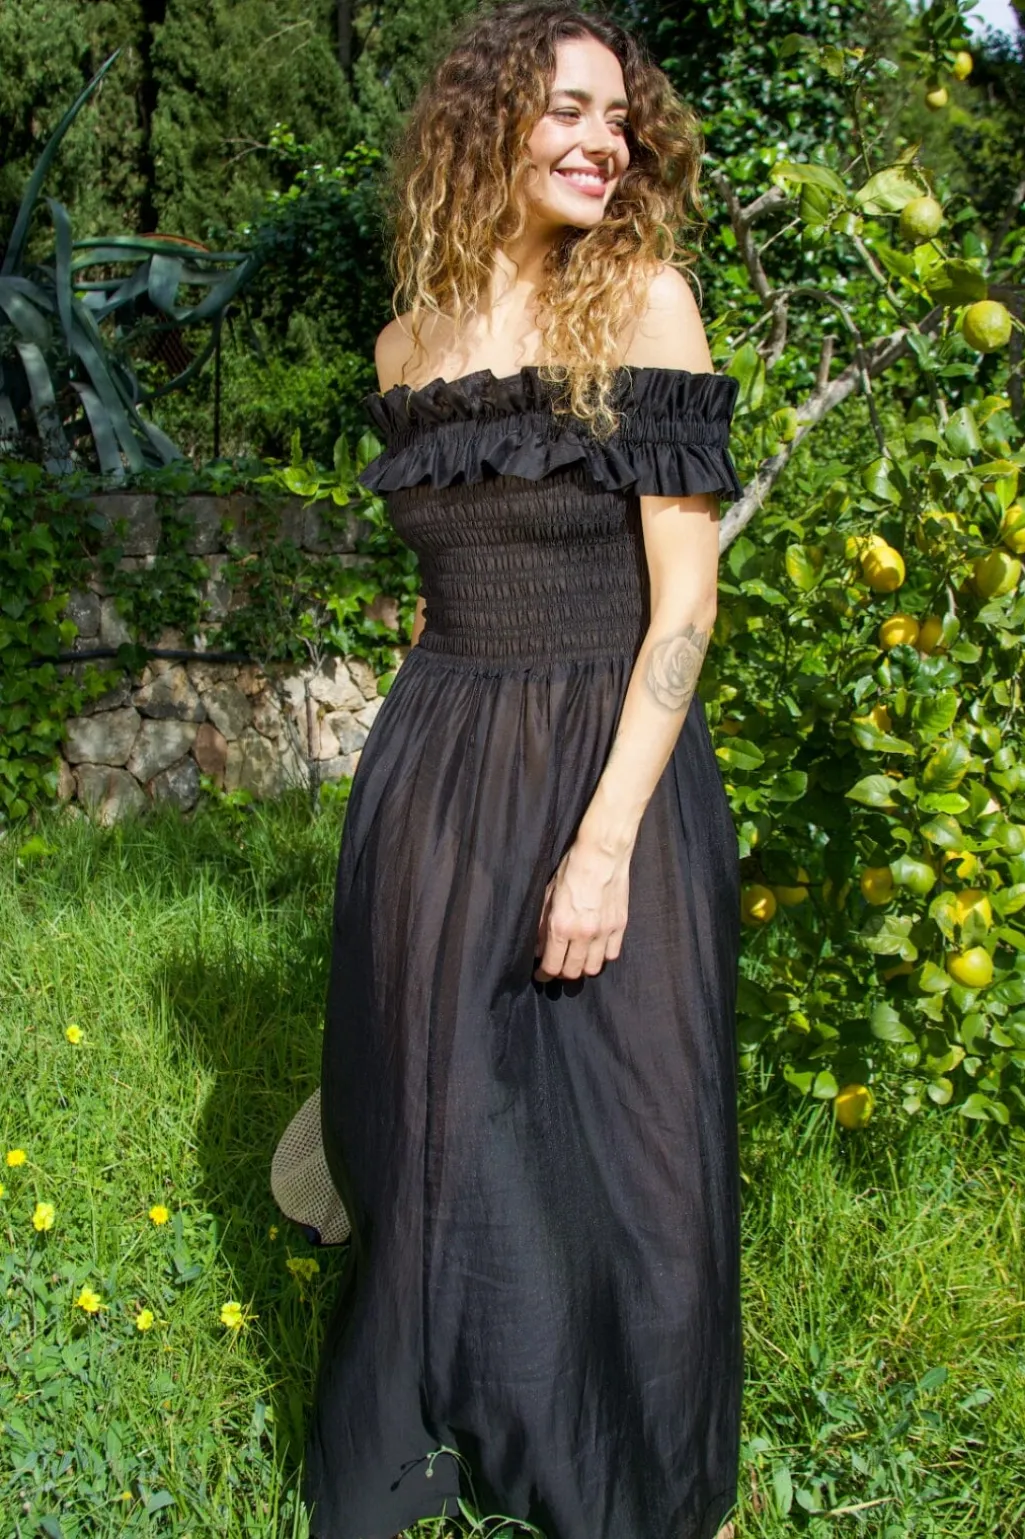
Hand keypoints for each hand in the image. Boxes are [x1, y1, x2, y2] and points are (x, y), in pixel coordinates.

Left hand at [533, 839, 630, 982]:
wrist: (602, 854)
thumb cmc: (571, 870)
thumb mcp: (548, 896)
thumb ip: (541, 926)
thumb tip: (539, 949)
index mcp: (561, 926)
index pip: (552, 965)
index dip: (544, 974)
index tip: (542, 974)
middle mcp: (583, 934)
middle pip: (573, 971)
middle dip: (562, 973)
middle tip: (557, 967)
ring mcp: (604, 932)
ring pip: (594, 968)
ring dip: (583, 968)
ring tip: (577, 960)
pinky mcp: (620, 926)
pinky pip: (612, 954)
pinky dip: (602, 956)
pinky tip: (595, 949)